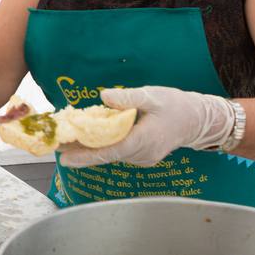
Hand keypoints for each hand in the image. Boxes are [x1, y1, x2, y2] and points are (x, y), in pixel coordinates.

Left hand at [58, 86, 235, 167]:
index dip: (86, 156)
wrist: (198, 120)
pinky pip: (118, 152)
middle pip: (107, 155)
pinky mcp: (142, 157)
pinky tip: (88, 139)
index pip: (111, 151)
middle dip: (81, 152)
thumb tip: (103, 96)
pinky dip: (103, 147)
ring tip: (66, 141)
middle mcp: (142, 155)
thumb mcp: (153, 95)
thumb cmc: (176, 105)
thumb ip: (128, 98)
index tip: (65, 158)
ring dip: (90, 149)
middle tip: (56, 147)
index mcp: (145, 140)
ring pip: (112, 155)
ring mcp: (143, 158)